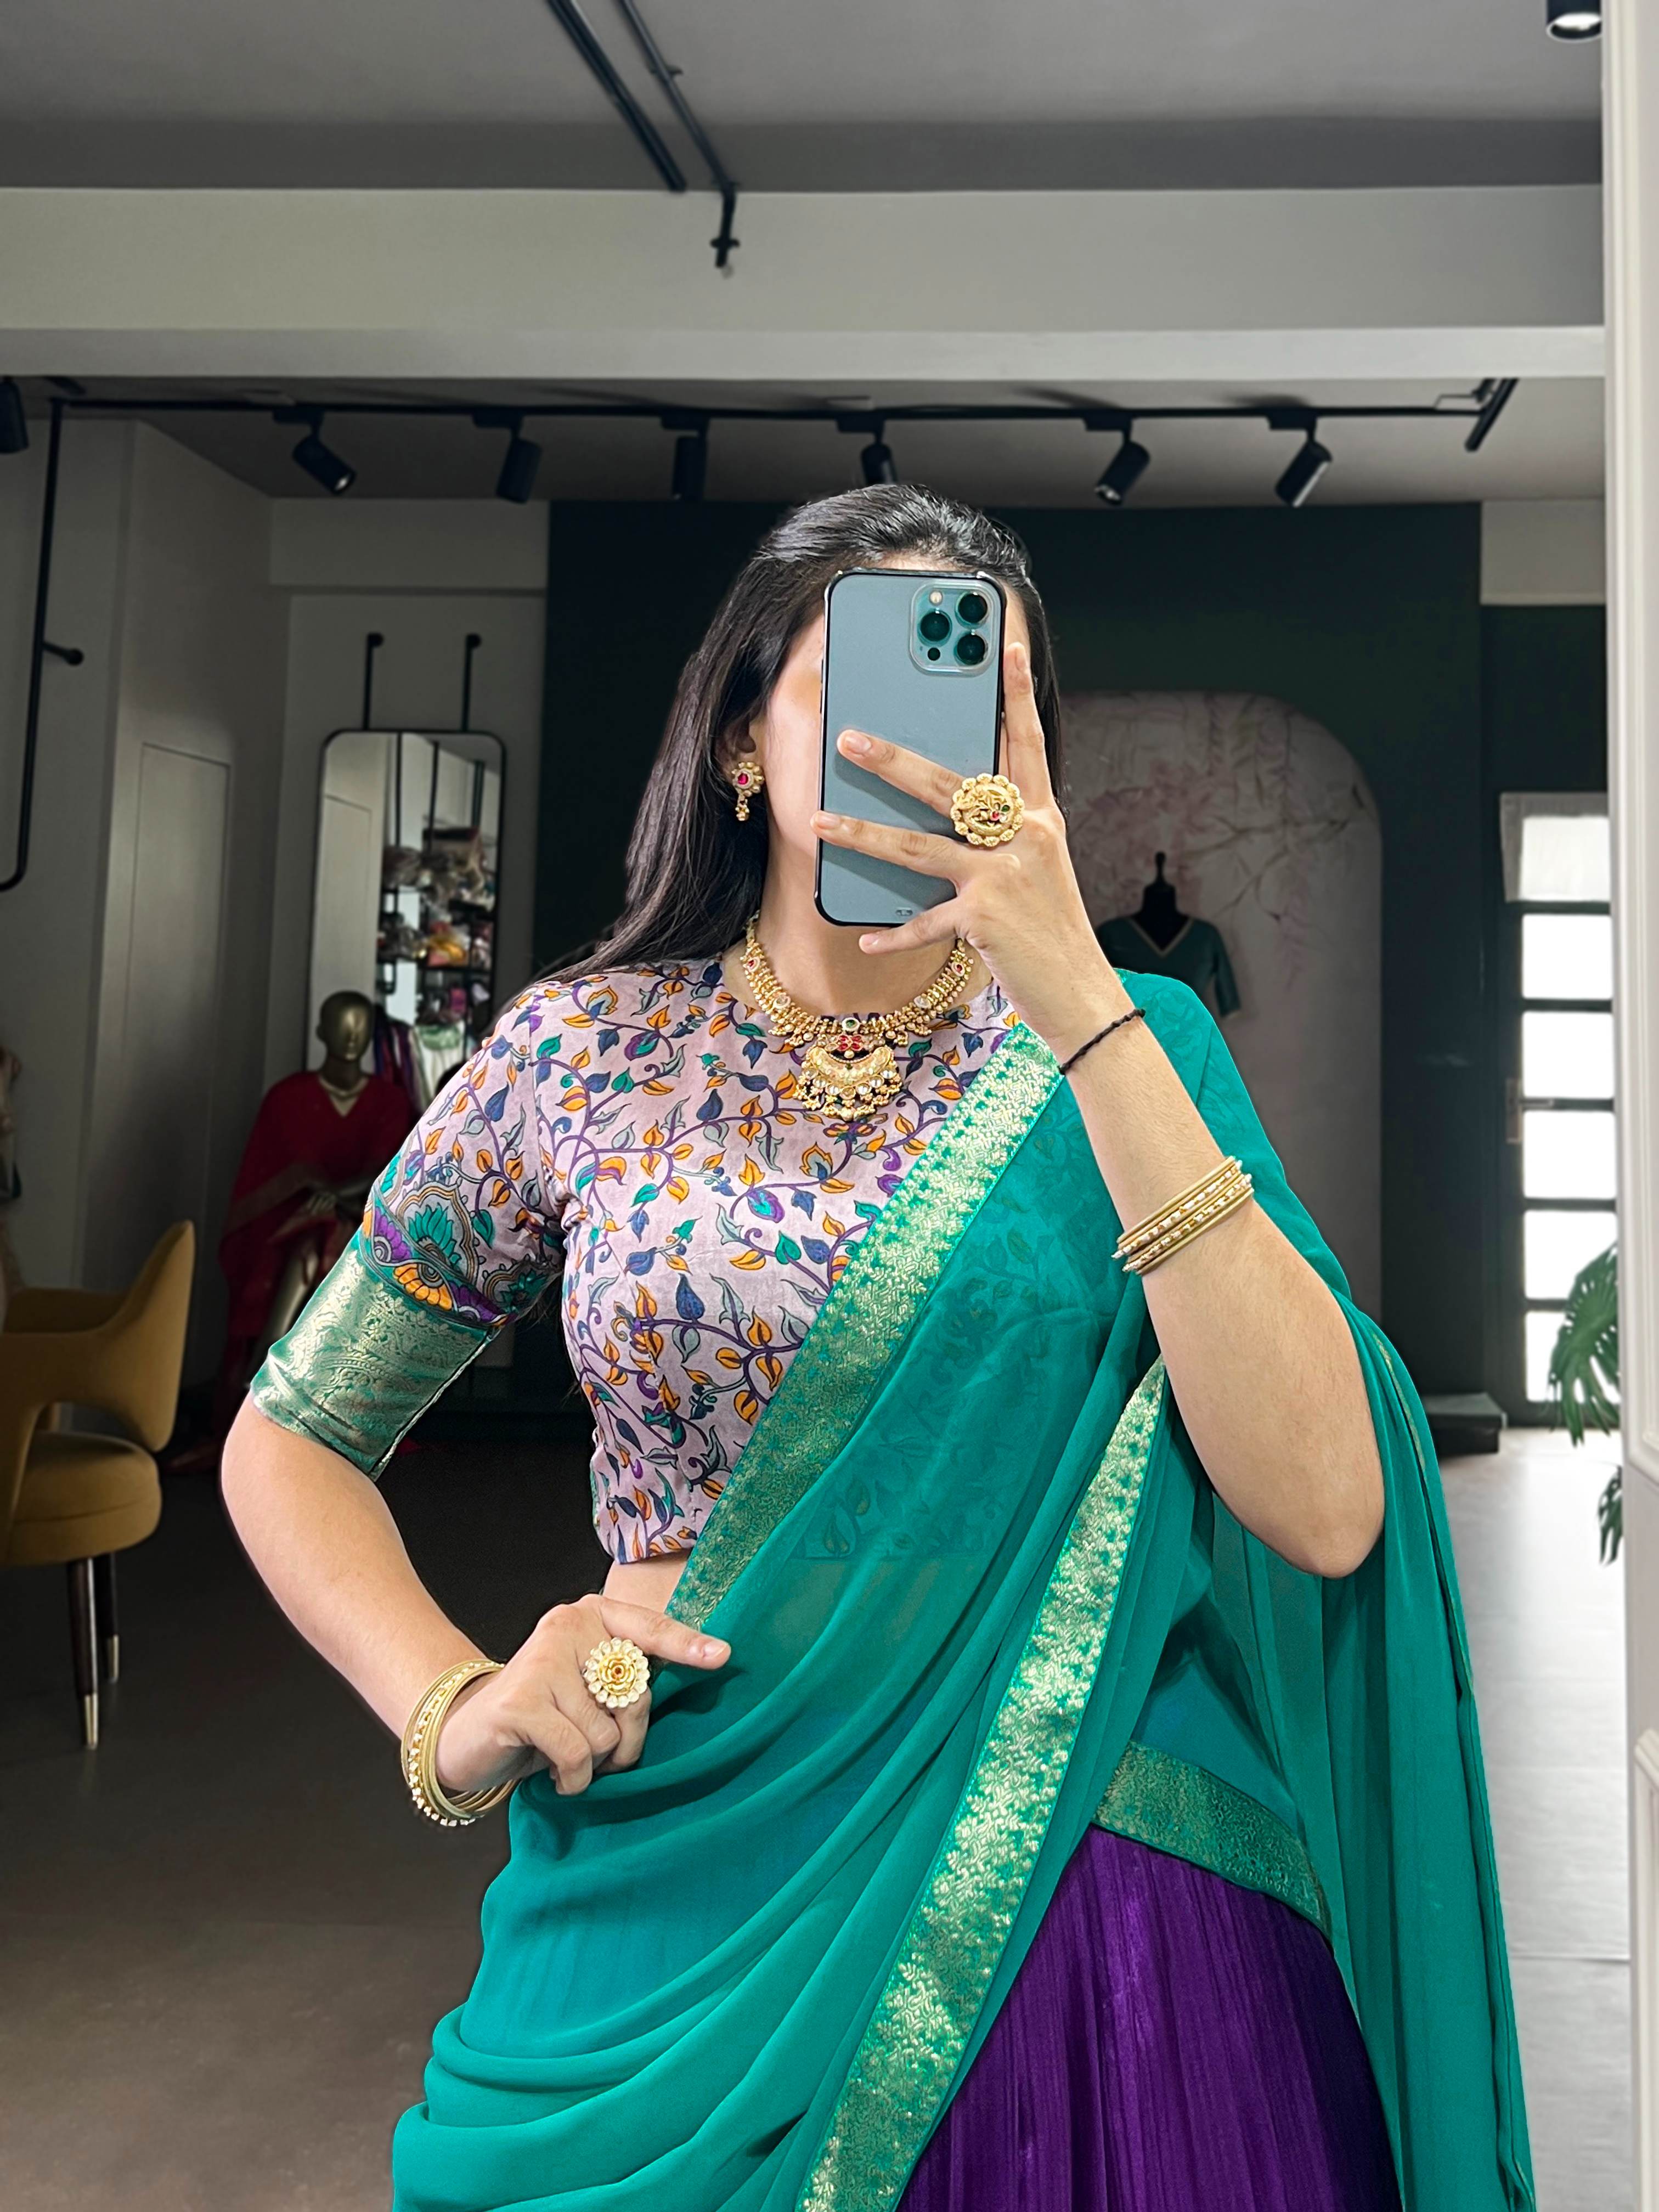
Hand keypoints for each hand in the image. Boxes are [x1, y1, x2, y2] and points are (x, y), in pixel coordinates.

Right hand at [432, 1596, 728, 1798]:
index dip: (686, 1645)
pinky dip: (571, 1776)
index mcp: (591, 1616)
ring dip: (593, 1762)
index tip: (723, 1656)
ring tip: (567, 1757)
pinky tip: (554, 1773)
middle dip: (628, 1738)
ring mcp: (541, 1660)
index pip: (649, 1629)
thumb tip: (686, 1681)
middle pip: (635, 1694)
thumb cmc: (545, 1716)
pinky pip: (576, 1752)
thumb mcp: (590, 1692)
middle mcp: (567, 1626)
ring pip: (605, 1731)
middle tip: (600, 1752)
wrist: (470, 1736)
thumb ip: (627, 1681)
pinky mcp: (520, 1700)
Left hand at [812, 641, 1127, 1059]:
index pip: (1026, 743)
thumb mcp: (1039, 869)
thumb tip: (955, 808)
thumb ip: (1004, 833)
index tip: (1005, 647)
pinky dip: (893, 933)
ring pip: (918, 845)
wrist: (1082, 991)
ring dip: (863, 833)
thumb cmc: (1053, 930)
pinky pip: (924, 922)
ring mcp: (1002, 875)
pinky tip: (865, 937)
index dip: (1017, 694)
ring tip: (818, 821)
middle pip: (949, 785)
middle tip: (850, 738)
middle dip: (893, 760)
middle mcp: (1024, 837)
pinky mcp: (983, 917)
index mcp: (1040, 819)